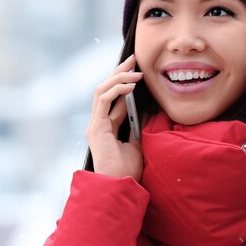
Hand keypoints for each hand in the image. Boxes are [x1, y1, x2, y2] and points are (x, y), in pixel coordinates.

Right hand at [85, 54, 144, 180]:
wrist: (120, 186)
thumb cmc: (128, 170)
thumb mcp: (139, 143)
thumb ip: (139, 127)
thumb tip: (149, 112)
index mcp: (108, 126)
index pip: (114, 97)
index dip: (124, 82)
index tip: (138, 70)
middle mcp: (99, 122)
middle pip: (105, 89)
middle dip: (119, 72)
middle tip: (133, 59)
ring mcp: (95, 124)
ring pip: (101, 90)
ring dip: (119, 78)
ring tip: (136, 71)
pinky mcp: (96, 128)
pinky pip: (103, 100)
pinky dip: (116, 90)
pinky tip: (130, 86)